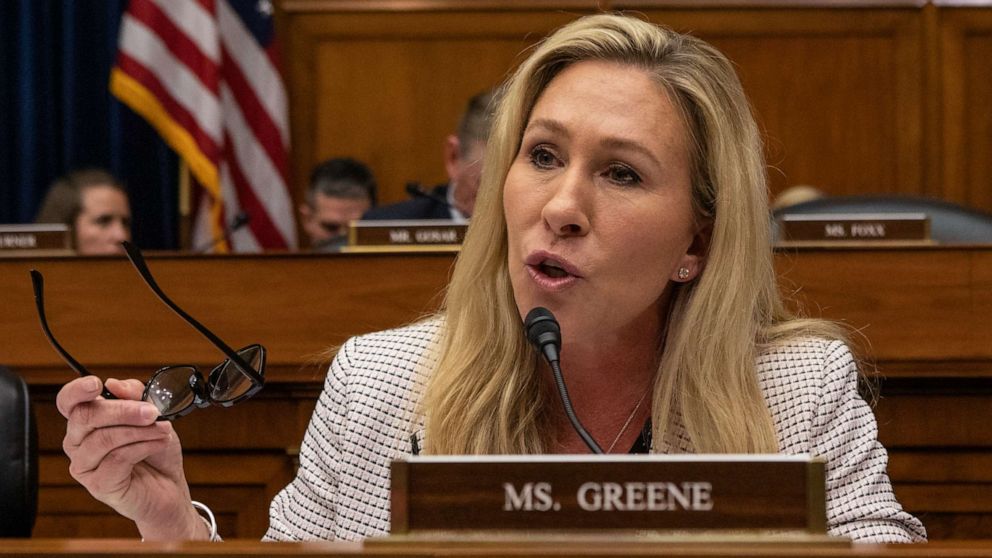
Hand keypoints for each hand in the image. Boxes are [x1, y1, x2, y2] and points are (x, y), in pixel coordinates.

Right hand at [57, 376, 206, 539]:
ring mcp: (84, 465)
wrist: (169, 487)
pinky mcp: (98, 484)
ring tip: (163, 430)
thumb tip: (114, 384)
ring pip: (104, 438)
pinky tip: (158, 444)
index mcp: (86, 421)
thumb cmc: (156, 450)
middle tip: (152, 412)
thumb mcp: (153, 415)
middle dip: (123, 410)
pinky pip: (118, 458)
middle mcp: (78, 442)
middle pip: (85, 416)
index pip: (68, 402)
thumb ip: (135, 396)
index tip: (96, 384)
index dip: (77, 390)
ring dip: (140, 430)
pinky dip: (144, 446)